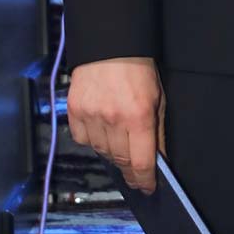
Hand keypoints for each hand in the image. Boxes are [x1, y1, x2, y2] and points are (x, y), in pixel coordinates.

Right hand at [67, 56, 165, 192]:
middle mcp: (113, 120)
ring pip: (102, 152)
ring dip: (113, 155)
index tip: (148, 188)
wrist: (109, 46)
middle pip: (121, 160)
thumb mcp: (159, 99)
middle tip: (136, 174)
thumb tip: (159, 160)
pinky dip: (93, 141)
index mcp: (139, 117)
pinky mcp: (74, 112)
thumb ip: (158, 132)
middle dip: (130, 170)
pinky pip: (84, 140)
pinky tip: (102, 131)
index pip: (141, 162)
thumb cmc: (139, 71)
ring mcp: (91, 116)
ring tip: (120, 145)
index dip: (145, 180)